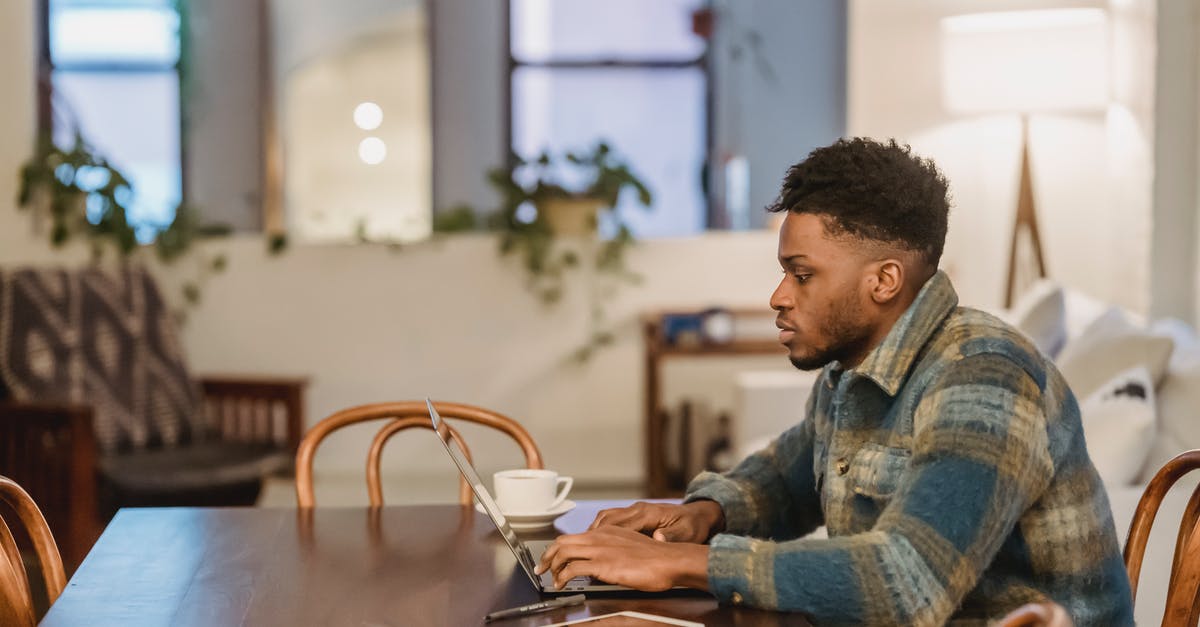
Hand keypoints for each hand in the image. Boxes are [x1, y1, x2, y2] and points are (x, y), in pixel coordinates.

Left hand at [534, 526, 709, 590]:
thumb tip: (600, 562)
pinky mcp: (603, 564)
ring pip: (563, 552)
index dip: (558, 548)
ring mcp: (600, 549)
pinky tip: (562, 584)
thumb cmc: (655, 557)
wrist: (669, 560)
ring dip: (552, 566)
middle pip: (562, 541)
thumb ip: (612, 549)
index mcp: (606, 531)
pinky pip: (573, 569)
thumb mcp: (629, 546)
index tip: (552, 558)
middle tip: (542, 568)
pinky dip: (563, 577)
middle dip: (548, 556)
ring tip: (550, 578)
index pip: (573, 536)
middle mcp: (599, 537)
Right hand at [588, 500, 724, 542]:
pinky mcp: (637, 515)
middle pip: (607, 518)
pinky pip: (613, 519)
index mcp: (648, 513)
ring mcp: (636, 511)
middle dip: (591, 533)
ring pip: (607, 517)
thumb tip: (658, 537)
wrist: (700, 516)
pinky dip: (603, 529)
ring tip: (583, 546)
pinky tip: (598, 542)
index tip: (589, 547)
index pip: (619, 524)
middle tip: (577, 548)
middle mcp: (638, 509)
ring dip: (595, 531)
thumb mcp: (687, 533)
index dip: (602, 536)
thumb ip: (672, 536)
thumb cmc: (693, 526)